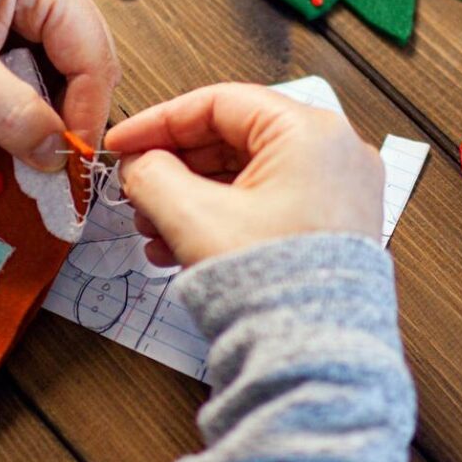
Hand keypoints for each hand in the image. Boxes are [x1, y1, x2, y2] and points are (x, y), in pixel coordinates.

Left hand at [0, 0, 118, 170]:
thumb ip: (6, 109)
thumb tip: (57, 157)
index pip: (93, 58)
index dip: (86, 116)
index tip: (65, 165)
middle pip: (88, 66)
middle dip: (71, 116)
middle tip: (48, 164)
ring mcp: (35, 3)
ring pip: (67, 74)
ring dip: (50, 114)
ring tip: (28, 149)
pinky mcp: (15, 23)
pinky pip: (41, 72)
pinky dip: (30, 105)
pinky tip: (11, 127)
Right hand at [104, 83, 383, 266]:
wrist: (317, 357)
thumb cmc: (274, 284)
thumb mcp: (194, 217)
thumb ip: (153, 175)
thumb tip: (139, 164)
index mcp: (309, 131)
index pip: (219, 104)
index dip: (160, 121)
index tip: (123, 142)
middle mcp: (333, 152)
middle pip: (232, 139)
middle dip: (174, 167)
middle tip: (134, 188)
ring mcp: (338, 190)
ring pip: (246, 175)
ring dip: (192, 196)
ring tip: (151, 227)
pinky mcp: (332, 225)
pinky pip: (267, 203)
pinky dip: (223, 216)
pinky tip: (180, 245)